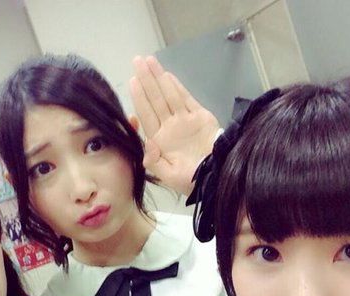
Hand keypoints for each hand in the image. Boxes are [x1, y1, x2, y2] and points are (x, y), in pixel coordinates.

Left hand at [129, 55, 219, 195]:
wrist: (216, 177)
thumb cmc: (192, 179)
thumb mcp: (169, 176)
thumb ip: (154, 162)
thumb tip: (148, 144)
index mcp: (159, 140)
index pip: (147, 114)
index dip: (140, 97)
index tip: (133, 81)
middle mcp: (170, 127)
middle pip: (155, 99)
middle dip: (147, 80)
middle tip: (138, 61)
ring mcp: (184, 121)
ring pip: (169, 96)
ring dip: (159, 78)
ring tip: (150, 62)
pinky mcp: (200, 117)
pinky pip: (186, 99)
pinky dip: (177, 87)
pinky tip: (168, 76)